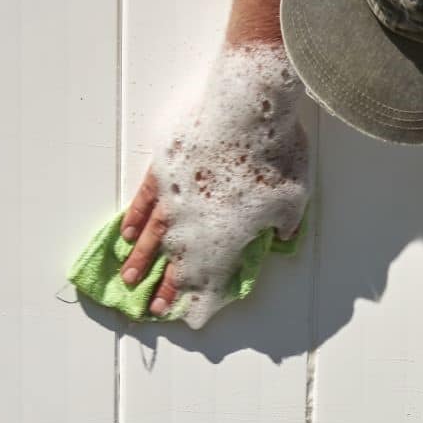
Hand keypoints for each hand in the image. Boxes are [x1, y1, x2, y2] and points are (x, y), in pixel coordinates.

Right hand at [118, 43, 309, 328]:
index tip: (189, 316)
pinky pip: (145, 200)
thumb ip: (284, 224)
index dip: (199, 296)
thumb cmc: (277, 154)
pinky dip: (135, 218)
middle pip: (179, 260)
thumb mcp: (294, 198)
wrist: (248, 107)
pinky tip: (128, 234)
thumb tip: (278, 238)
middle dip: (167, 286)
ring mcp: (177, 194)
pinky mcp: (164, 167)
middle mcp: (197, 220)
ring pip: (155, 235)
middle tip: (153, 307)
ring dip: (142, 260)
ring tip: (129, 279)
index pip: (211, 275)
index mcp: (229, 234)